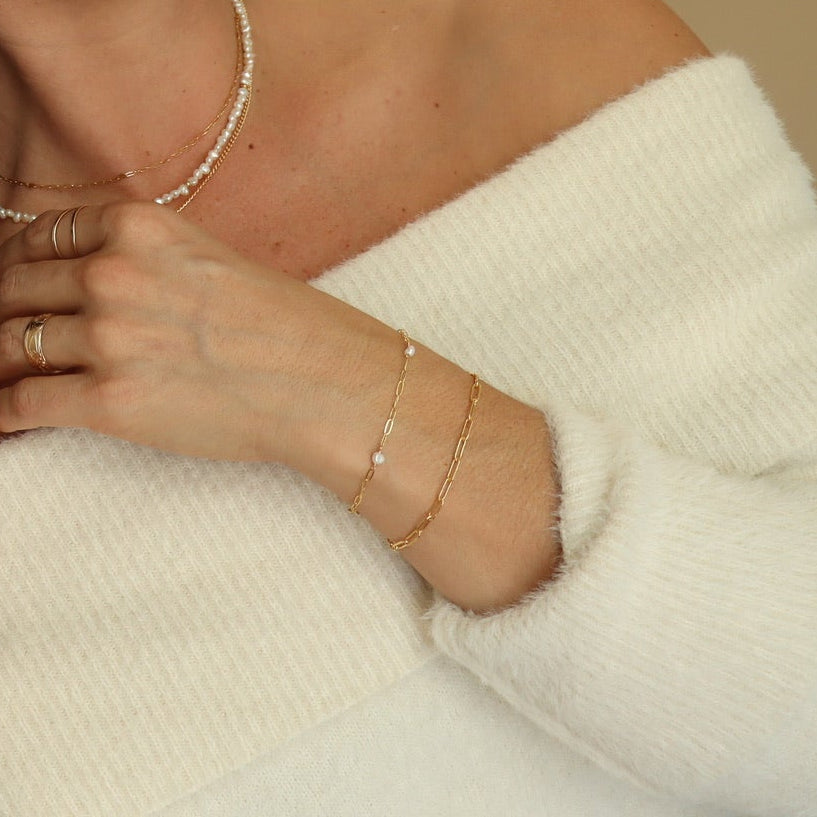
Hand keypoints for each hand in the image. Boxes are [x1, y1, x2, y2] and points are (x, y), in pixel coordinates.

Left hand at [0, 202, 355, 459]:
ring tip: (1, 377)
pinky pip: (20, 403)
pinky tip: (3, 419)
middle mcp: (112, 275)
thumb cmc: (285, 326)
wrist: (324, 381)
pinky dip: (2, 412)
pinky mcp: (110, 401)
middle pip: (11, 288)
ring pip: (4, 345)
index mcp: (138, 228)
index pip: (36, 236)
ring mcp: (107, 338)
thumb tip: (88, 288)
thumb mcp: (209, 260)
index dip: (13, 264)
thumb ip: (143, 260)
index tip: (10, 286)